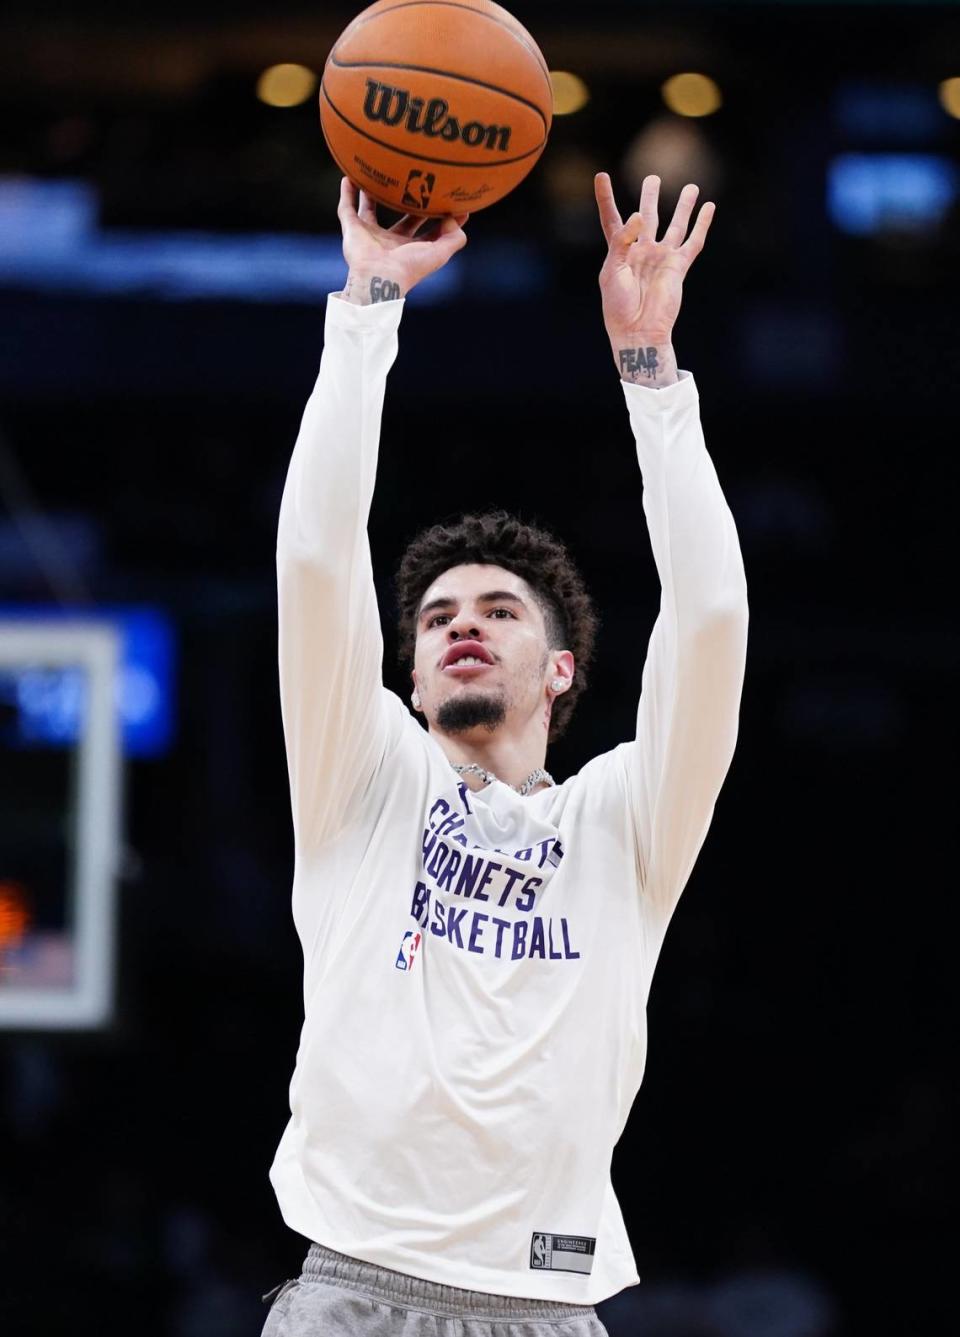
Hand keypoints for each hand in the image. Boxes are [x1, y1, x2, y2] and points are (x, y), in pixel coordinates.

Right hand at [336, 177, 468, 303]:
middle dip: (408, 202)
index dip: (439, 218)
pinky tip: (349, 177)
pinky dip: (347, 194)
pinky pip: (346, 208)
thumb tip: (454, 218)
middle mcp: (391, 242)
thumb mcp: (440, 253)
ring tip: (378, 173)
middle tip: (416, 180)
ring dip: (372, 194)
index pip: (427, 230)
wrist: (379, 277)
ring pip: (370, 210)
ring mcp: (370, 236)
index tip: (449, 200)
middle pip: (401, 218)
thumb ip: (454, 237)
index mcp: (412, 249)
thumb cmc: (409, 268)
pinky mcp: (352, 230)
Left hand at [594, 172, 713, 344]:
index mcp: (619, 252)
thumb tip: (641, 215)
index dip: (606, 198)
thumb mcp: (612, 271)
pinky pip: (693, 242)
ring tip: (691, 187)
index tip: (601, 176)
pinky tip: (709, 207)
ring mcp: (661, 258)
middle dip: (650, 197)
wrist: (638, 331)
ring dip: (683, 207)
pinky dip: (702, 224)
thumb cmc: (618, 307)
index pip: (612, 218)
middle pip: (647, 217)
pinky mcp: (679, 267)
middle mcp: (641, 251)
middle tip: (653, 178)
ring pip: (675, 225)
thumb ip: (623, 241)